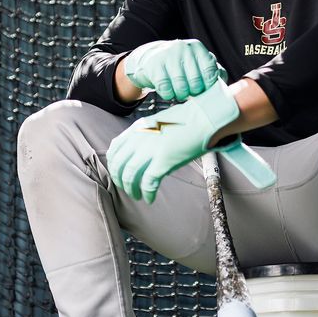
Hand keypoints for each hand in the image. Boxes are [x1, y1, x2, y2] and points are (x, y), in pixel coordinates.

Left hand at [108, 79, 239, 202]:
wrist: (204, 118)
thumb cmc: (187, 120)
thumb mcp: (158, 122)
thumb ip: (145, 136)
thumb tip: (142, 154)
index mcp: (137, 128)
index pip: (115, 149)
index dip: (113, 165)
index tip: (118, 173)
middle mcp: (139, 138)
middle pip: (119, 165)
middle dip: (120, 180)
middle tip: (126, 188)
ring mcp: (150, 149)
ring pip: (130, 176)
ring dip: (131, 189)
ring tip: (137, 195)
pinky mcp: (163, 161)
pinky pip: (148, 183)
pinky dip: (147, 193)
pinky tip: (150, 198)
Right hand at [123, 39, 223, 101]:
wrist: (151, 57)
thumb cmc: (180, 64)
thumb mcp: (197, 63)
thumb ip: (213, 72)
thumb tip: (222, 85)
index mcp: (197, 48)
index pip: (210, 71)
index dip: (209, 86)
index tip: (204, 90)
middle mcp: (183, 49)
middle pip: (196, 83)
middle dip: (194, 93)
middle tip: (190, 92)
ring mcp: (168, 56)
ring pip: (181, 88)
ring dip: (181, 95)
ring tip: (179, 92)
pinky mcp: (154, 66)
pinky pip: (165, 89)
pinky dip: (168, 95)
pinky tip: (168, 91)